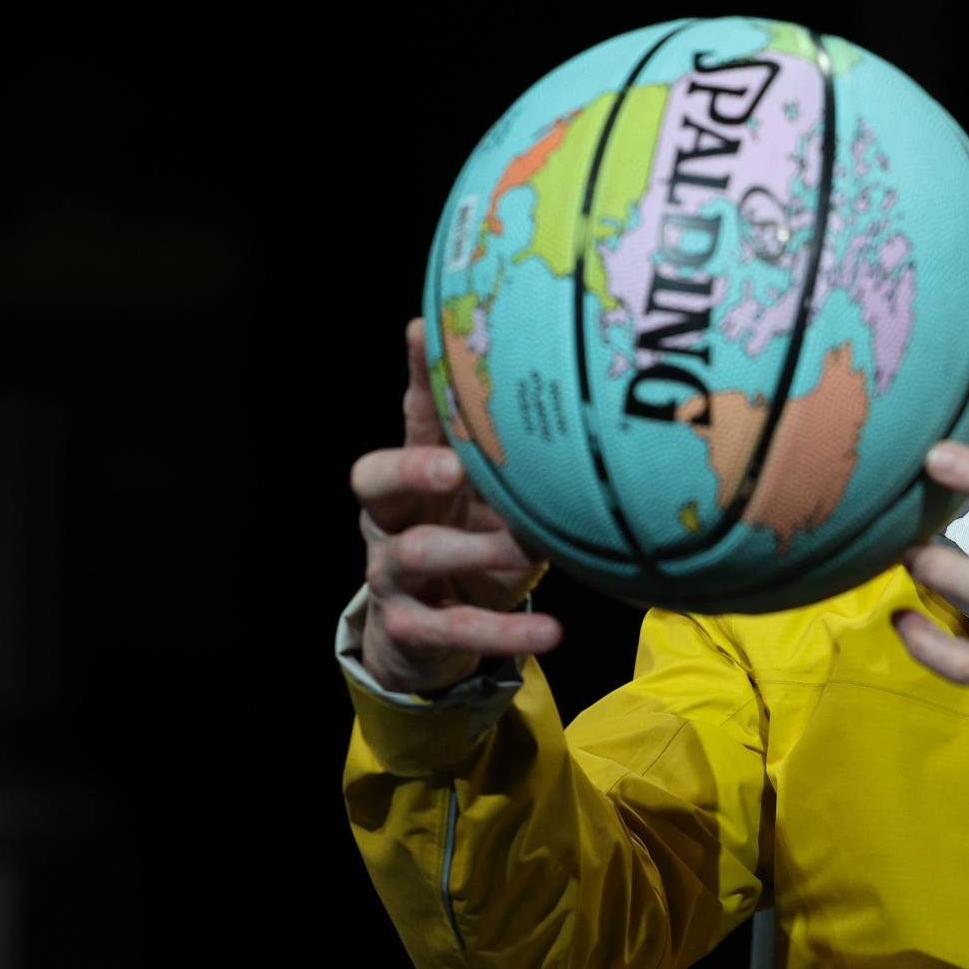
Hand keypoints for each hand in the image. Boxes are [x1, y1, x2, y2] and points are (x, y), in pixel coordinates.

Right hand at [348, 318, 558, 692]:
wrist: (430, 637)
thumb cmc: (472, 541)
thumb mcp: (489, 499)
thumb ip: (518, 461)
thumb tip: (594, 412)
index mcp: (414, 473)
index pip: (412, 417)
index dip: (417, 377)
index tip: (425, 331)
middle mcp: (389, 517)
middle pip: (374, 479)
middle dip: (411, 468)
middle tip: (454, 466)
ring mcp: (390, 573)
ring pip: (416, 553)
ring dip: (474, 549)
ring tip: (527, 548)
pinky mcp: (408, 628)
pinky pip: (453, 629)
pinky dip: (504, 632)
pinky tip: (553, 632)